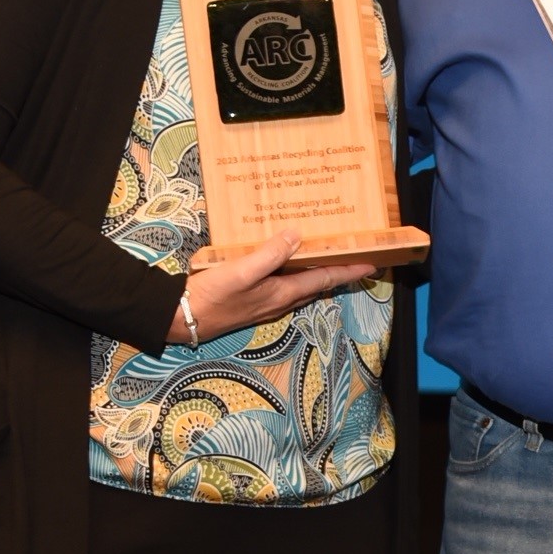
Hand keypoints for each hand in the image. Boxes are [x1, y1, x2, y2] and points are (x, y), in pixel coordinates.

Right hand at [180, 229, 375, 342]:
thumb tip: (297, 236)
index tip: (372, 263)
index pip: (323, 279)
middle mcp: (278, 300)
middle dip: (337, 271)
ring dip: (316, 272)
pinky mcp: (251, 299)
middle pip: (316, 284)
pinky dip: (292, 272)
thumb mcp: (242, 271)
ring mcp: (265, 301)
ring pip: (300, 285)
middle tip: (355, 257)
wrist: (181, 318)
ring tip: (327, 256)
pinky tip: (284, 261)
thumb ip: (270, 254)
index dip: (348, 270)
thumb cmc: (212, 296)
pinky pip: (282, 283)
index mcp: (282, 293)